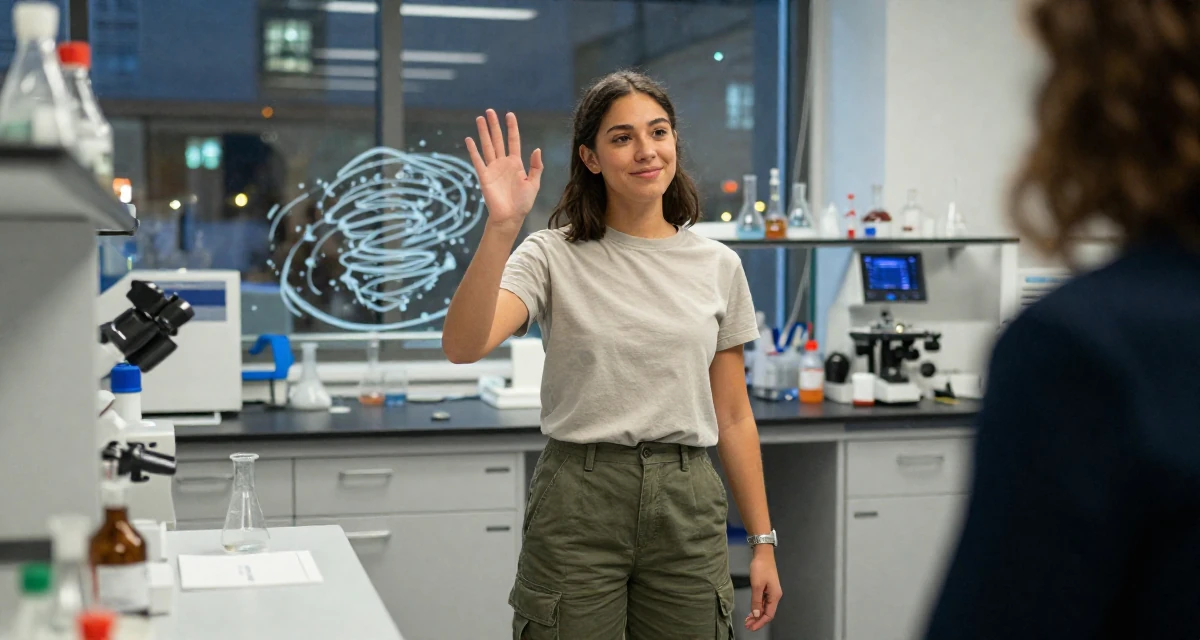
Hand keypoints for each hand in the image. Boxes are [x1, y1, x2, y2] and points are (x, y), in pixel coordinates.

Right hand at [465, 109, 543, 232]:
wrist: (510, 217)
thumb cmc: (523, 203)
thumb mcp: (534, 184)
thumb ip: (536, 167)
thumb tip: (537, 149)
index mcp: (516, 163)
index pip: (513, 140)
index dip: (512, 128)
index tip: (509, 114)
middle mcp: (503, 163)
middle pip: (498, 139)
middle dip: (494, 125)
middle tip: (490, 110)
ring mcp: (492, 168)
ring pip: (487, 146)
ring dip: (483, 132)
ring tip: (479, 118)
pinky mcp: (484, 176)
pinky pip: (477, 160)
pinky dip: (473, 150)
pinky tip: (469, 139)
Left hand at [746, 548, 781, 631]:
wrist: (763, 554)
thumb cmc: (761, 567)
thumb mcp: (757, 585)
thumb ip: (756, 601)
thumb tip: (757, 615)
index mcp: (775, 596)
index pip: (769, 615)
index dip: (760, 623)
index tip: (751, 627)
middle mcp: (774, 595)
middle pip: (767, 612)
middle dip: (758, 620)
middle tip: (748, 626)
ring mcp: (771, 592)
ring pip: (764, 608)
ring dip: (756, 615)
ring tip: (748, 620)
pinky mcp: (767, 588)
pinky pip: (763, 602)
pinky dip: (757, 607)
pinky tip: (752, 611)